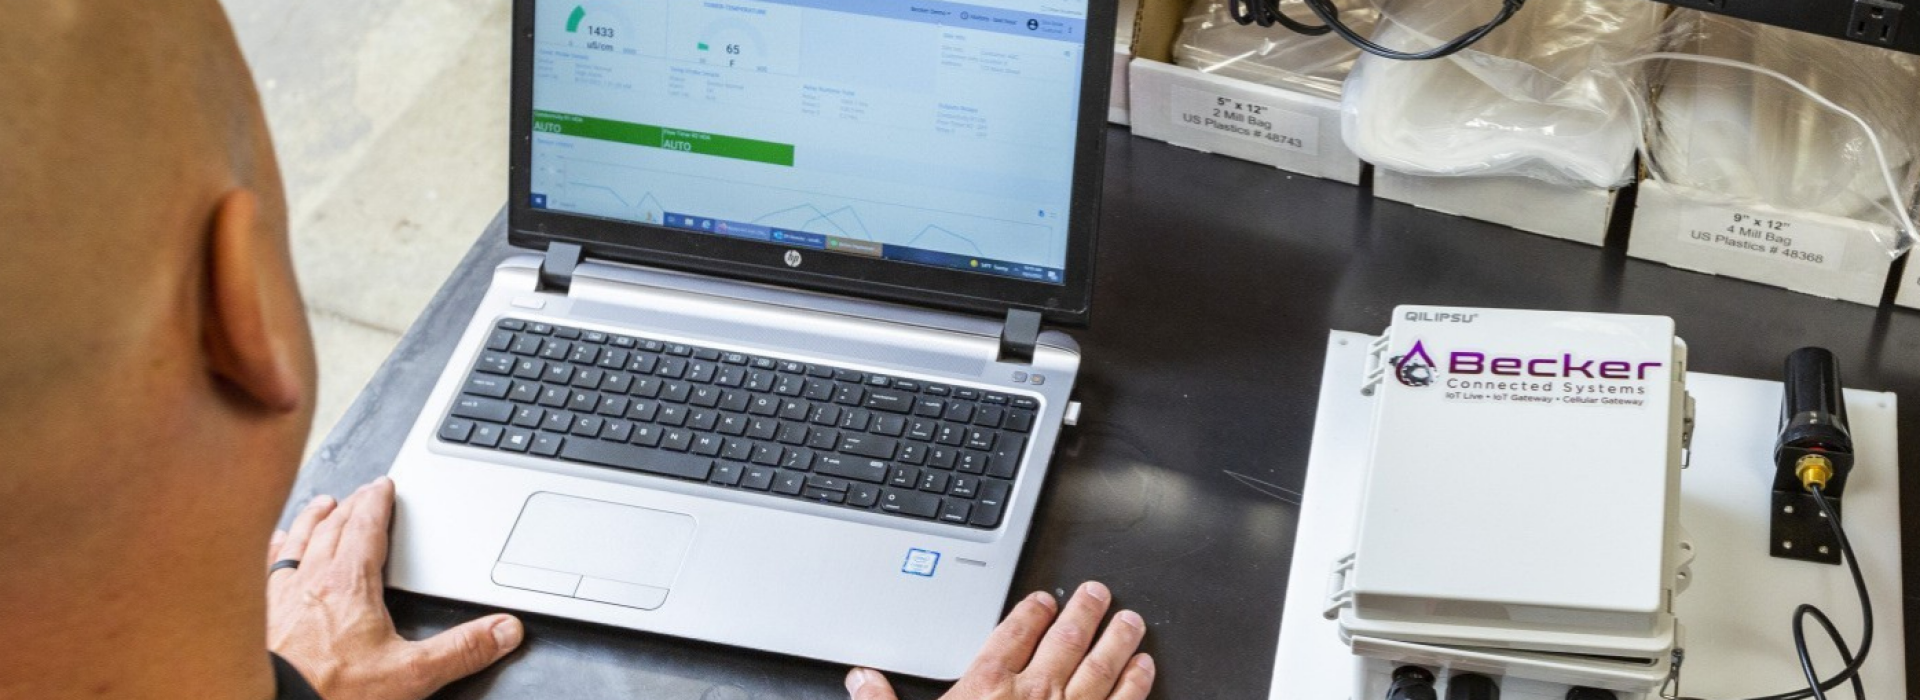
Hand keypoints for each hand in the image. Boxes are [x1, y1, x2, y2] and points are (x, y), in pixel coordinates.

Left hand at [266, 477, 523, 699]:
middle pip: (333, 527)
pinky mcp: (259, 615)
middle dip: (351, 505)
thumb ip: (461, 650)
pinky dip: (275, 548)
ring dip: (313, 519)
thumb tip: (503, 630)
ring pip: (298, 541)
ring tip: (321, 505)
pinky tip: (274, 546)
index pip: (366, 527)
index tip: (383, 486)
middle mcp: (312, 580)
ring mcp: (280, 595)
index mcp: (350, 583)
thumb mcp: (411, 674)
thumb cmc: (330, 691)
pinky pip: (267, 568)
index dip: (377, 503)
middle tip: (361, 492)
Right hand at [846, 581, 1153, 699]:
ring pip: (1100, 667)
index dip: (1030, 612)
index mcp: (986, 688)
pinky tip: (1145, 667)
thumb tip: (862, 680)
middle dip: (1083, 613)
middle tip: (1098, 593)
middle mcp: (1033, 696)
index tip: (1043, 599)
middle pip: (1063, 641)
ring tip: (1130, 619)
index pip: (1012, 634)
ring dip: (1116, 639)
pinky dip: (1135, 684)